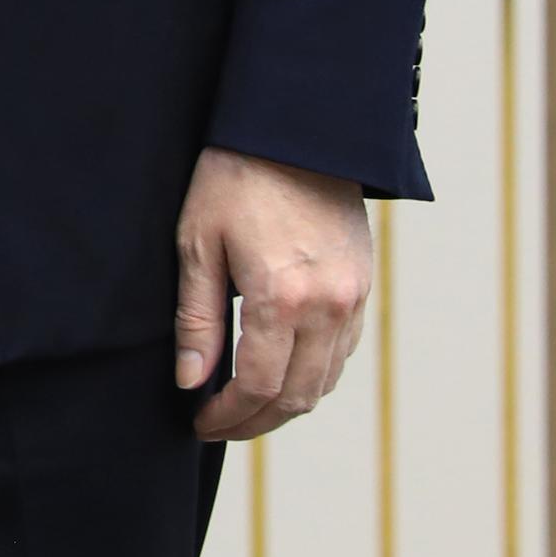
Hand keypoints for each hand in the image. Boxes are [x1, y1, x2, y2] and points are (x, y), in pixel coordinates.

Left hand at [176, 148, 374, 440]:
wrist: (296, 131)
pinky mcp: (364, 287)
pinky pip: (343, 353)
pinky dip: (313, 375)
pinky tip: (281, 373)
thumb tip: (191, 382)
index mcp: (280, 298)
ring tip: (245, 406)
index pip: (256, 386)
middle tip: (217, 425)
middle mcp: (326, 307)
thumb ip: (195, 319)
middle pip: (295, 397)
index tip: (199, 423)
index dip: (227, 416)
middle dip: (254, 421)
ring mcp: (352, 299)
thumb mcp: (197, 243)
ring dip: (286, 404)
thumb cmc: (234, 178)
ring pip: (325, 382)